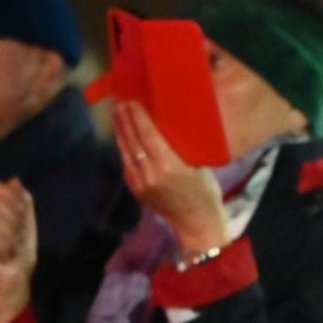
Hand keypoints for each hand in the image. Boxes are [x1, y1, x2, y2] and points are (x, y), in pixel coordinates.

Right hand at [0, 178, 36, 322]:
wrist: (14, 284)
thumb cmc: (18, 258)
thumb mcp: (25, 226)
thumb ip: (21, 203)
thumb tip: (13, 180)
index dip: (15, 202)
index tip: (22, 222)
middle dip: (14, 219)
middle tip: (15, 240)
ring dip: (10, 234)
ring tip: (9, 249)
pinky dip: (3, 244)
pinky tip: (2, 255)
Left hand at [114, 100, 229, 253]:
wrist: (196, 223)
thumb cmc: (205, 192)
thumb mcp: (198, 165)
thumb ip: (181, 148)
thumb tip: (169, 125)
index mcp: (168, 165)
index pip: (147, 134)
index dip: (137, 116)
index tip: (132, 99)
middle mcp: (150, 173)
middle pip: (133, 140)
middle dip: (125, 119)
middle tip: (120, 100)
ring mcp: (140, 182)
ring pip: (125, 151)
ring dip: (120, 131)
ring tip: (117, 114)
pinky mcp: (135, 189)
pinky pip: (126, 163)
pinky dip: (123, 147)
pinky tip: (122, 136)